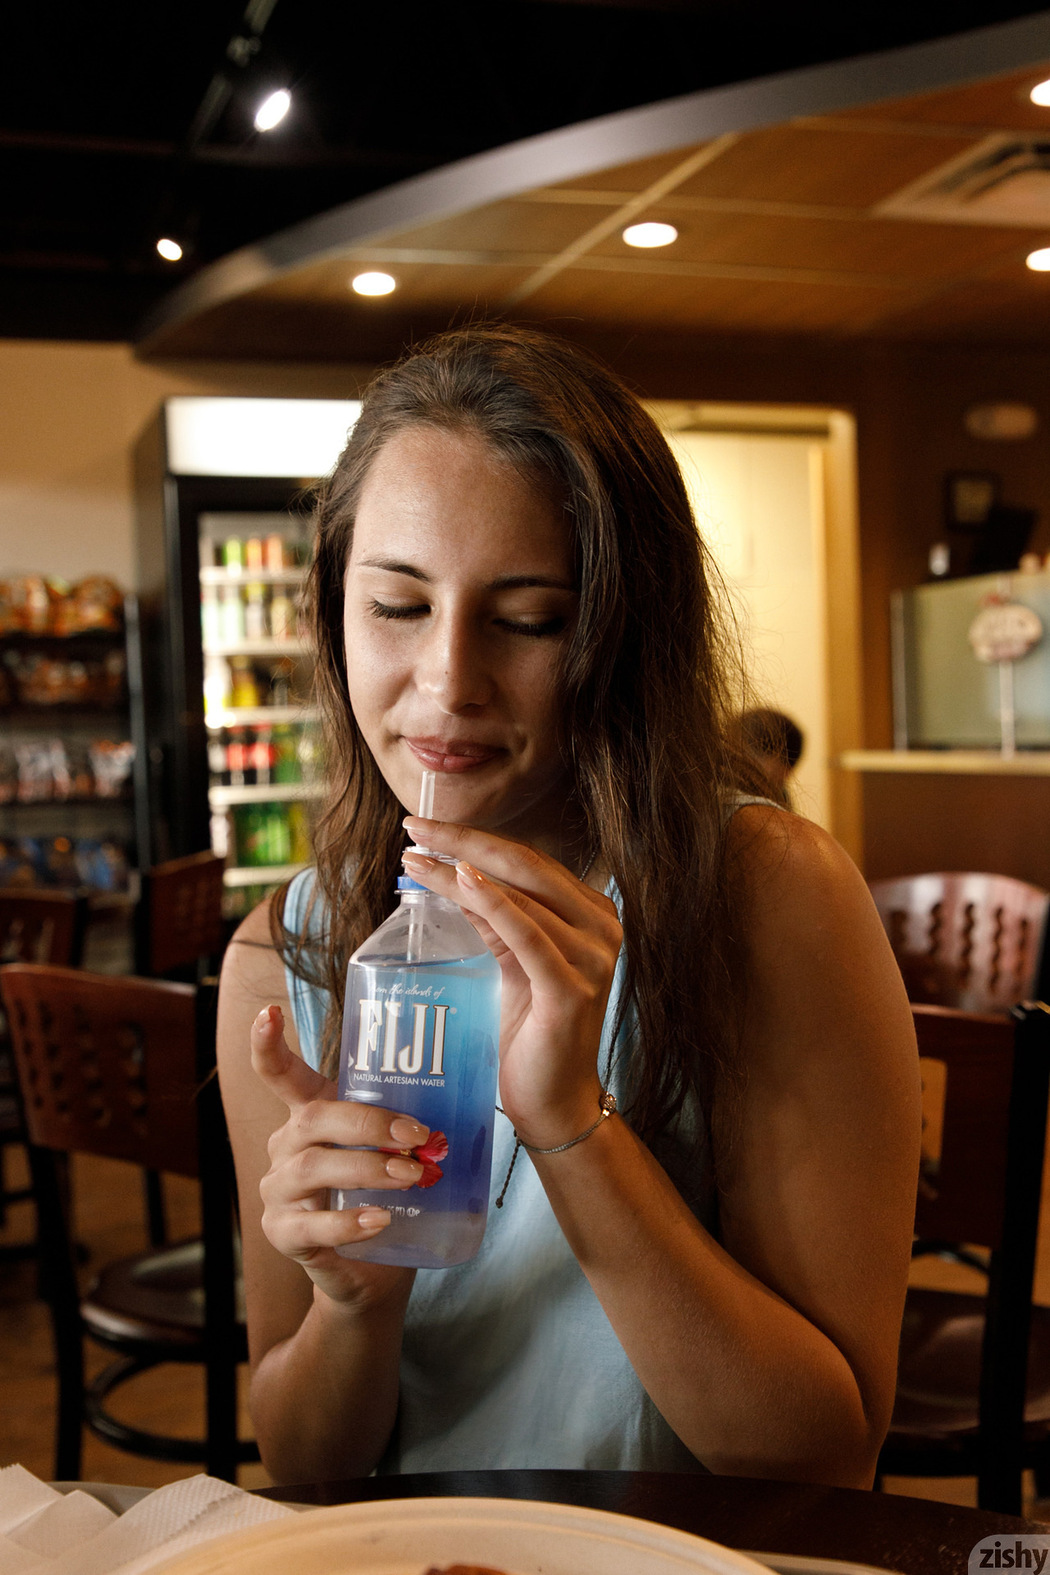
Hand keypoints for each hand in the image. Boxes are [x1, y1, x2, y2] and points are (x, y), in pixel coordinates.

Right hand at [251, 1003, 422, 1304]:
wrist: (375, 1271)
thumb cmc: (386, 1196)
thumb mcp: (395, 1150)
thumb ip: (411, 1120)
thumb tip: (469, 1083)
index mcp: (310, 1116)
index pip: (281, 1074)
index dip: (269, 1043)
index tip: (271, 1013)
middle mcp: (286, 1146)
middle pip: (313, 1119)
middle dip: (367, 1123)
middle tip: (416, 1134)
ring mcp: (279, 1191)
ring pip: (313, 1167)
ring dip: (367, 1169)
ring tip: (411, 1176)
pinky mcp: (283, 1234)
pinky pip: (311, 1226)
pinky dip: (348, 1222)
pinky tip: (378, 1219)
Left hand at [401, 819, 621, 1148]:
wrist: (553, 1103)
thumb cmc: (529, 1033)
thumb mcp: (509, 962)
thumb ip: (494, 920)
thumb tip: (451, 874)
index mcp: (591, 913)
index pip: (528, 861)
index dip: (474, 839)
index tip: (424, 826)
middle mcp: (602, 927)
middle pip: (524, 866)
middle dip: (463, 841)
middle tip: (413, 825)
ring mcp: (593, 957)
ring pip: (519, 896)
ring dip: (460, 872)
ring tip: (415, 860)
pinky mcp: (574, 989)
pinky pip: (528, 934)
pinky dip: (493, 903)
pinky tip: (461, 880)